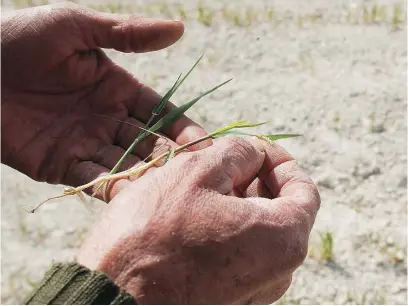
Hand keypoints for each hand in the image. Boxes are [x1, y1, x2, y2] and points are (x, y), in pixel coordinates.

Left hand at [1, 2, 209, 197]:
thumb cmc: (21, 39)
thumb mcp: (78, 28)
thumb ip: (128, 34)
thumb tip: (179, 28)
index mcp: (117, 88)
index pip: (160, 112)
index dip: (182, 128)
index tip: (204, 145)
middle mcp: (108, 118)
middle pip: (148, 142)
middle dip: (171, 158)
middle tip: (195, 175)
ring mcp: (87, 143)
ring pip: (126, 165)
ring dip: (147, 178)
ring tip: (170, 191)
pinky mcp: (62, 165)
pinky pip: (93, 179)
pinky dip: (113, 188)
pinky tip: (133, 198)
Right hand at [77, 136, 319, 303]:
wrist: (112, 296)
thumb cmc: (155, 230)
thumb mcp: (198, 172)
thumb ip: (238, 153)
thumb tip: (254, 154)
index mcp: (283, 239)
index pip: (303, 189)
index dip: (280, 161)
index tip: (256, 148)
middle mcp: (278, 272)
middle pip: (281, 211)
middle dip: (257, 179)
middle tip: (224, 161)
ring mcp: (253, 289)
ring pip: (257, 231)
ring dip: (238, 201)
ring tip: (206, 183)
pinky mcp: (228, 297)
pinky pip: (240, 251)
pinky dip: (227, 225)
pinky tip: (197, 212)